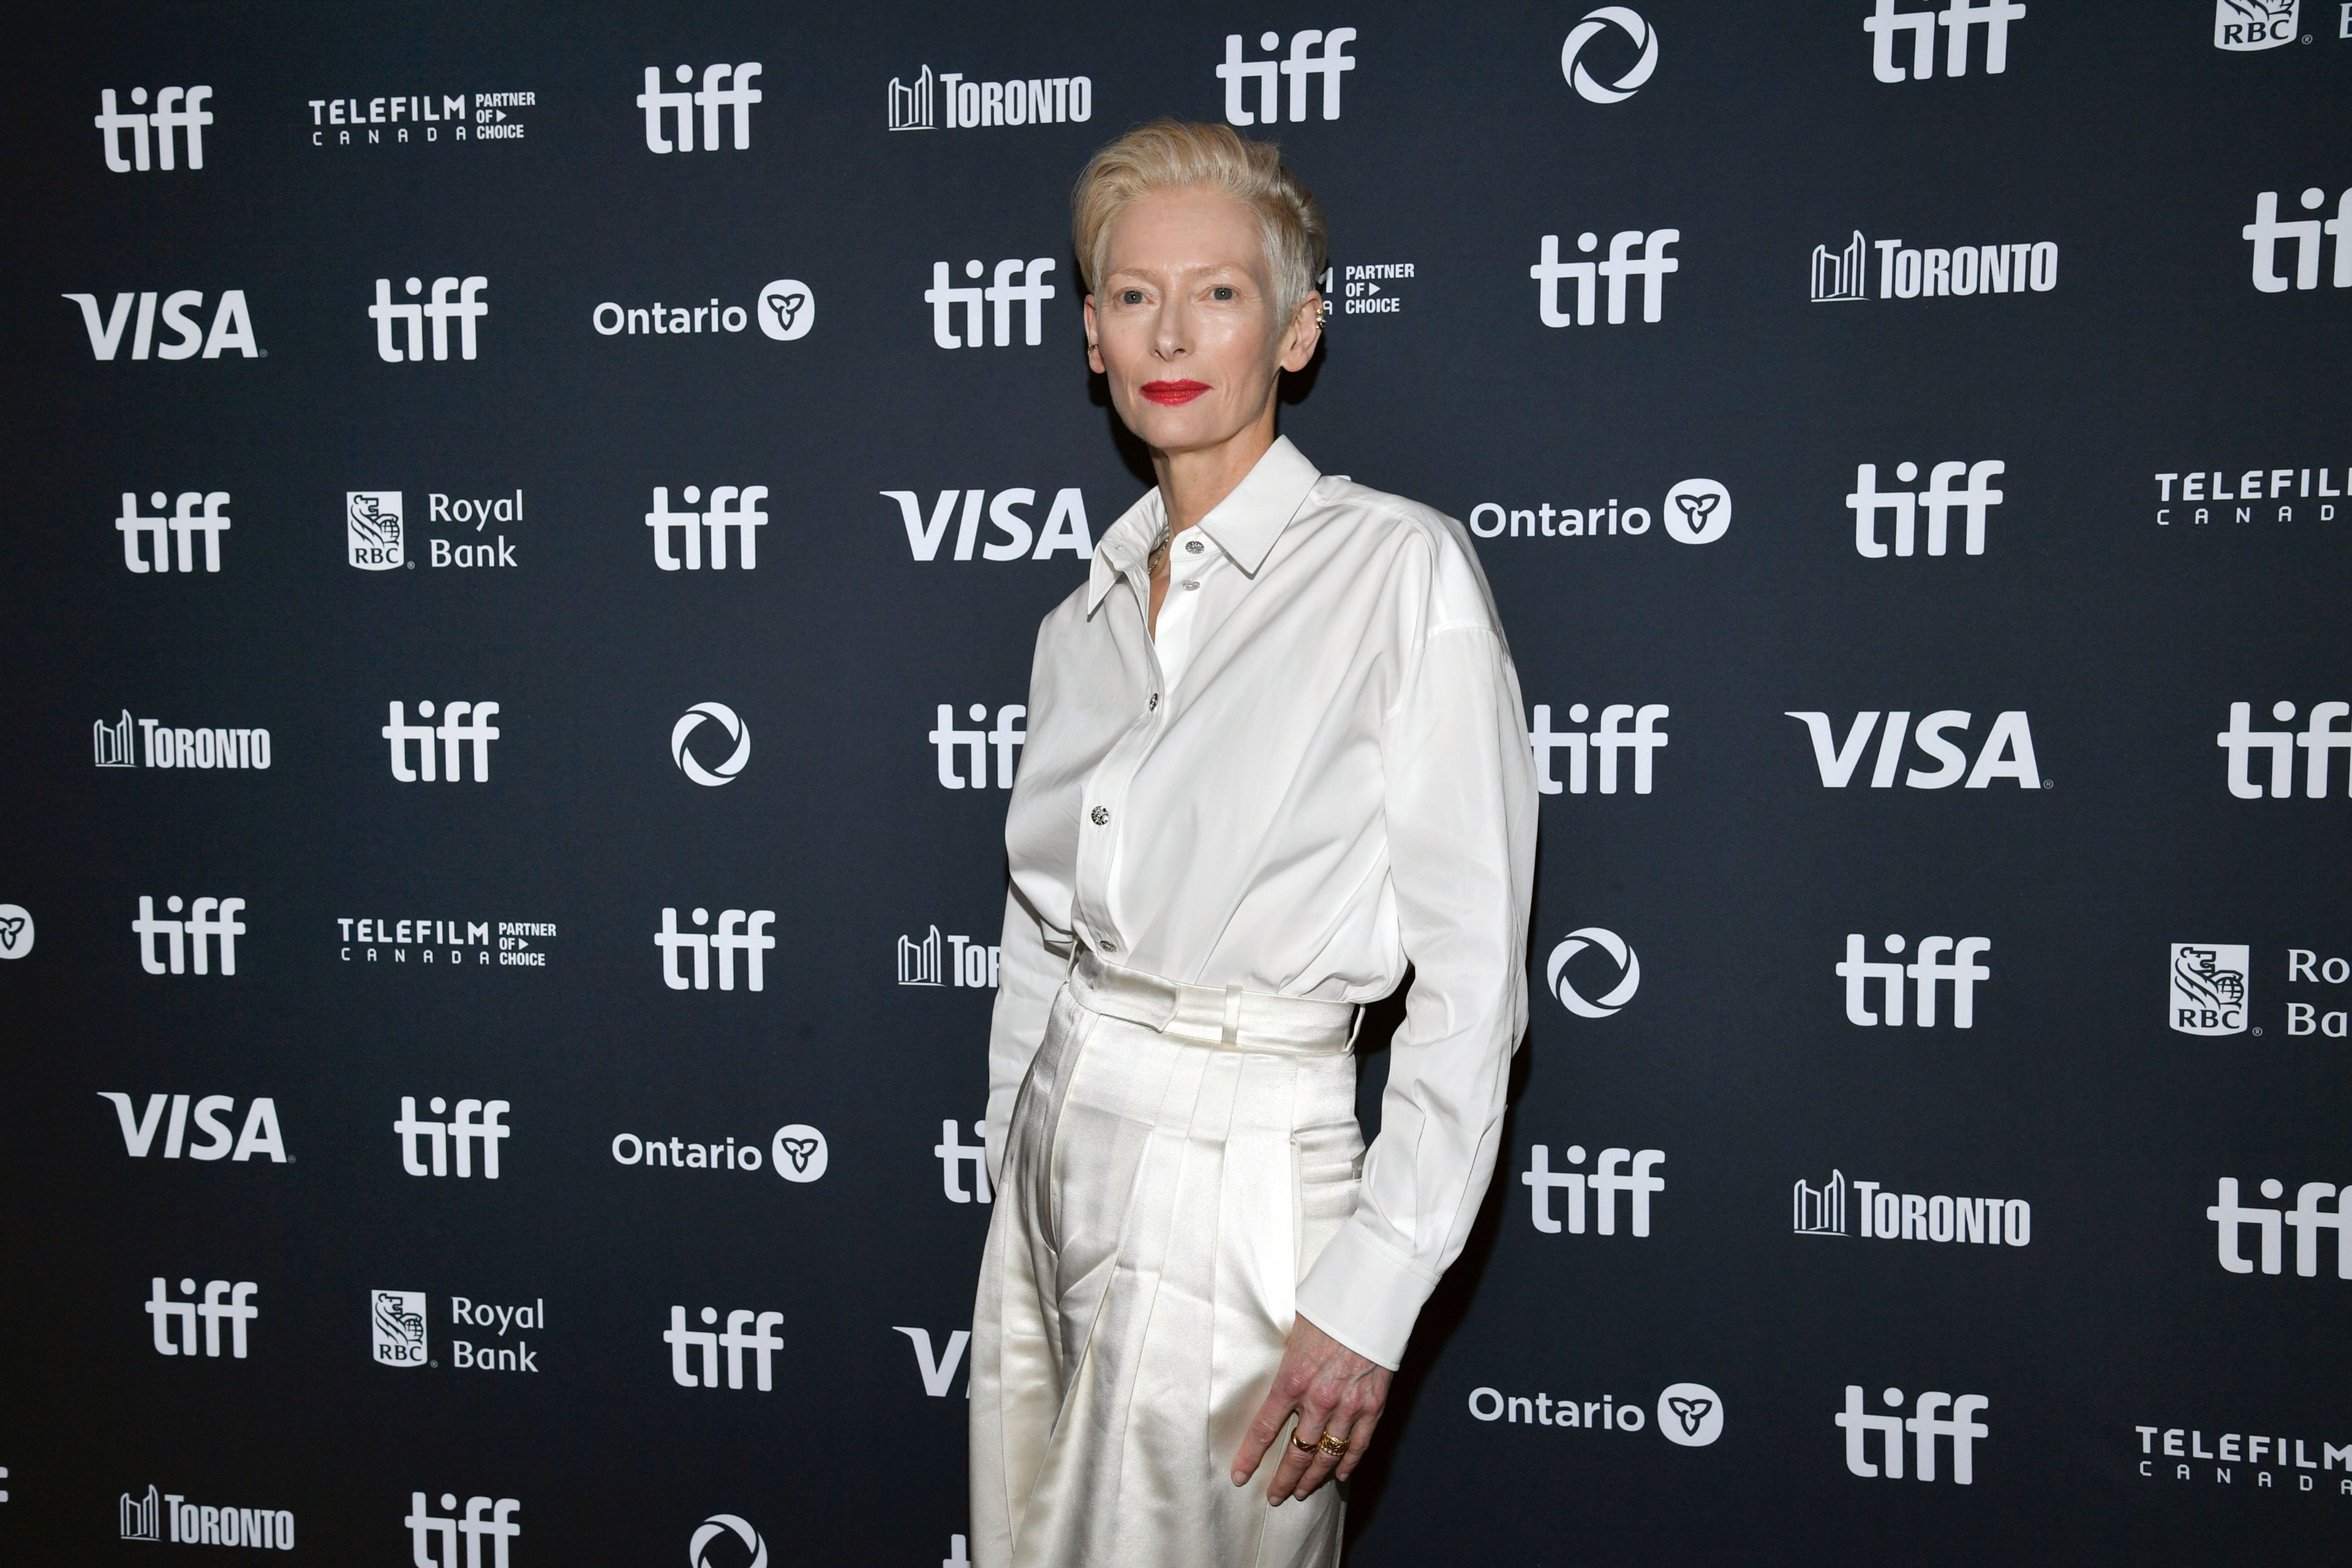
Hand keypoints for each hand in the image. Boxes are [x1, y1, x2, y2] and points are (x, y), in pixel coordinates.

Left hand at [1231, 1314, 1391, 1503]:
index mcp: (1292, 1380)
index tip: (1240, 1477)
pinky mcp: (1373, 1405)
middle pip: (1297, 1453)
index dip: (1251, 1457)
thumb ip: (1284, 1363)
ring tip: (1302, 1492)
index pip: (1264, 1430)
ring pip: (1327, 1455)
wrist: (1371, 1298)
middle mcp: (1319, 1400)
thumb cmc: (1328, 1308)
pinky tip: (1339, 1476)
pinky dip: (1348, 1463)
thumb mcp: (1292, 1334)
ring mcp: (1348, 1406)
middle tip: (1275, 1496)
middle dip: (1284, 1479)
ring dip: (1312, 1478)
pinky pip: (1359, 1444)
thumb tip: (1274, 1380)